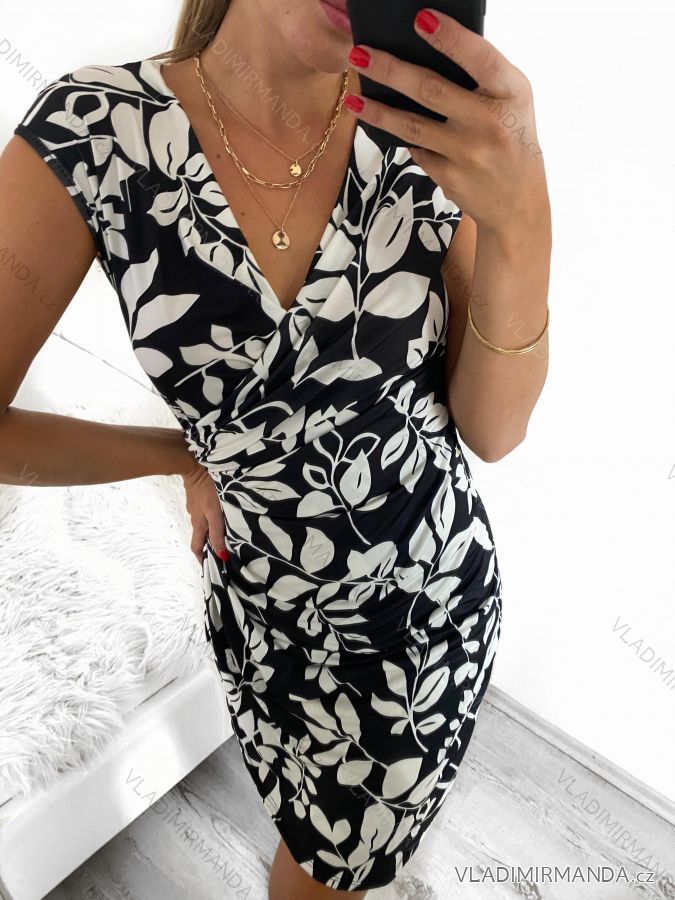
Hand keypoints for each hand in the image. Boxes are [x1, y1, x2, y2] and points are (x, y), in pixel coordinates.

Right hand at [181, 454, 228, 564]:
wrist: (193, 465)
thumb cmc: (207, 488)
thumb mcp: (214, 512)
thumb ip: (218, 532)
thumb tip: (221, 554)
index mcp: (199, 523)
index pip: (197, 547)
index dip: (202, 558)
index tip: (211, 567)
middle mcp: (195, 517)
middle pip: (199, 538)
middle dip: (206, 548)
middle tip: (219, 554)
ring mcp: (195, 507)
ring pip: (202, 525)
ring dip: (209, 532)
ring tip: (222, 535)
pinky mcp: (196, 498)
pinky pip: (202, 513)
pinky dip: (209, 518)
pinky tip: (218, 513)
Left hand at [344, 8, 549, 236]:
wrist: (517, 199)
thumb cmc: (511, 136)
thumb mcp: (511, 99)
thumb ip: (482, 76)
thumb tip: (429, 48)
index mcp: (510, 93)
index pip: (481, 59)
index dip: (451, 39)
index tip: (422, 19)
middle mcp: (490, 123)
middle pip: (431, 91)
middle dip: (391, 70)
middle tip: (360, 54)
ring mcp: (468, 154)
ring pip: (413, 126)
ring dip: (378, 111)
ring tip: (355, 97)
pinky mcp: (450, 177)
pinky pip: (417, 150)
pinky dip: (402, 137)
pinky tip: (385, 126)